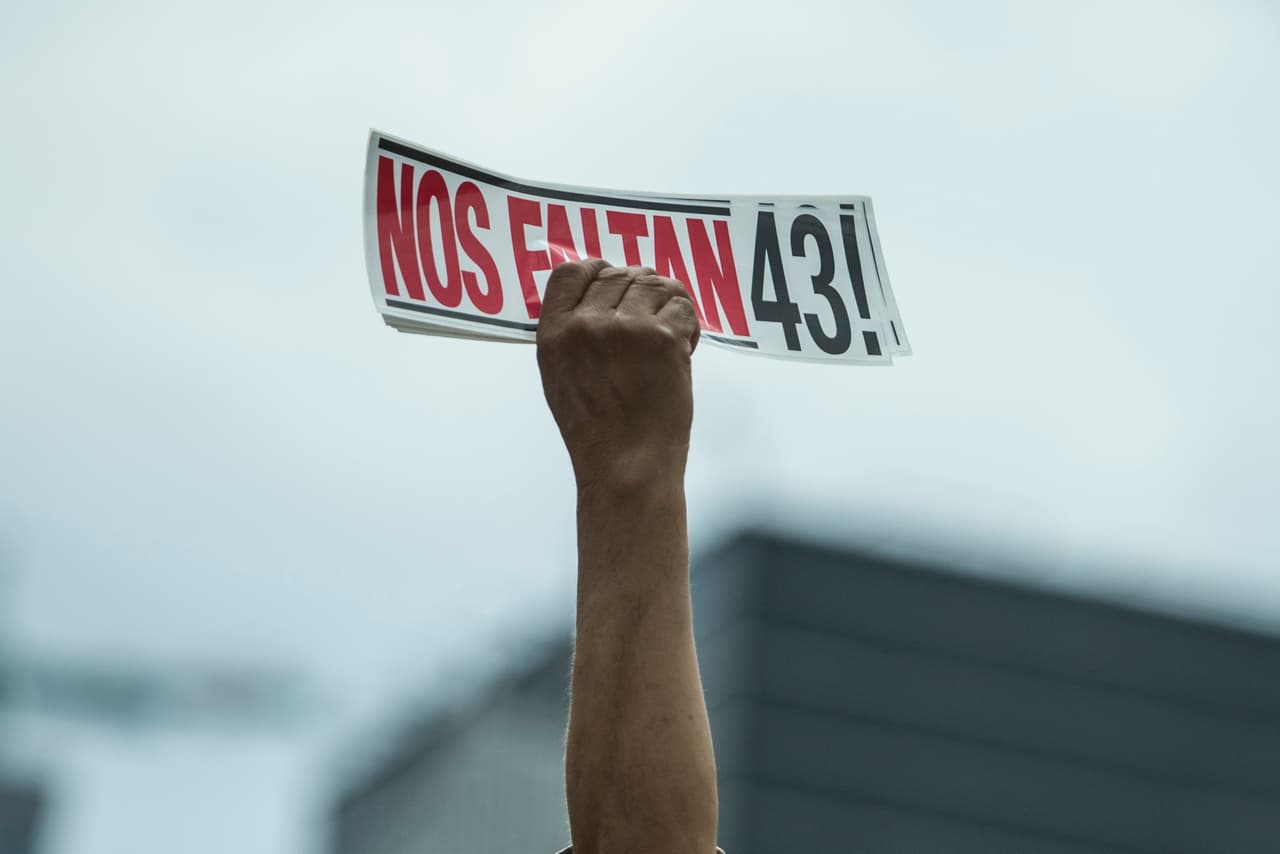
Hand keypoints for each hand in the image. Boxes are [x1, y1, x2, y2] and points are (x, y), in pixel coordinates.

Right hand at [536, 259, 700, 490]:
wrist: (627, 467)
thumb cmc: (596, 432)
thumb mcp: (560, 376)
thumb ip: (571, 334)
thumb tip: (596, 297)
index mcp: (554, 333)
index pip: (570, 271)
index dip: (596, 269)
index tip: (613, 280)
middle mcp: (586, 325)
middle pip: (618, 273)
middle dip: (639, 289)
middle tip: (651, 319)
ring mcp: (626, 329)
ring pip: (654, 283)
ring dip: (667, 303)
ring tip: (668, 335)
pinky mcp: (663, 339)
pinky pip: (682, 306)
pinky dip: (688, 325)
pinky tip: (682, 348)